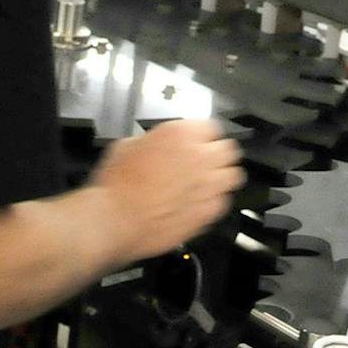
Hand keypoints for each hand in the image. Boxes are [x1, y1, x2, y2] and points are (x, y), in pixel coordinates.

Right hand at [90, 119, 245, 262]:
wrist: (114, 220)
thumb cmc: (115, 186)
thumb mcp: (128, 145)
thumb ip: (153, 141)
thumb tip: (158, 146)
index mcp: (182, 134)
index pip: (211, 127)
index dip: (201, 135)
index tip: (196, 141)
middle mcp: (201, 157)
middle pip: (228, 149)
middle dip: (217, 153)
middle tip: (204, 160)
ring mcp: (208, 186)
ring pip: (233, 175)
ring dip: (221, 176)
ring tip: (207, 181)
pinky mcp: (207, 212)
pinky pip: (223, 201)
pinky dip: (214, 200)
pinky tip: (199, 202)